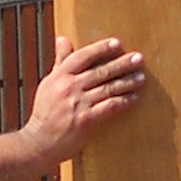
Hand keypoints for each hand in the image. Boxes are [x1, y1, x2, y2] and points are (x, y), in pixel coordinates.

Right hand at [28, 36, 147, 150]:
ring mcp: (77, 104)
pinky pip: (109, 107)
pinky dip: (123, 102)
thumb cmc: (45, 112)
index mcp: (59, 76)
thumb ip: (60, 61)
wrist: (39, 142)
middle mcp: (69, 87)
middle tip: (139, 58)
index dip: (100, 48)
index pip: (82, 56)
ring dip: (127, 82)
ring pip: (107, 88)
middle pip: (100, 71)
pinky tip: (133, 98)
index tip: (117, 43)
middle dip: (122, 64)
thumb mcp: (49, 83)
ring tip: (141, 77)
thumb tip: (63, 39)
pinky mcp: (86, 120)